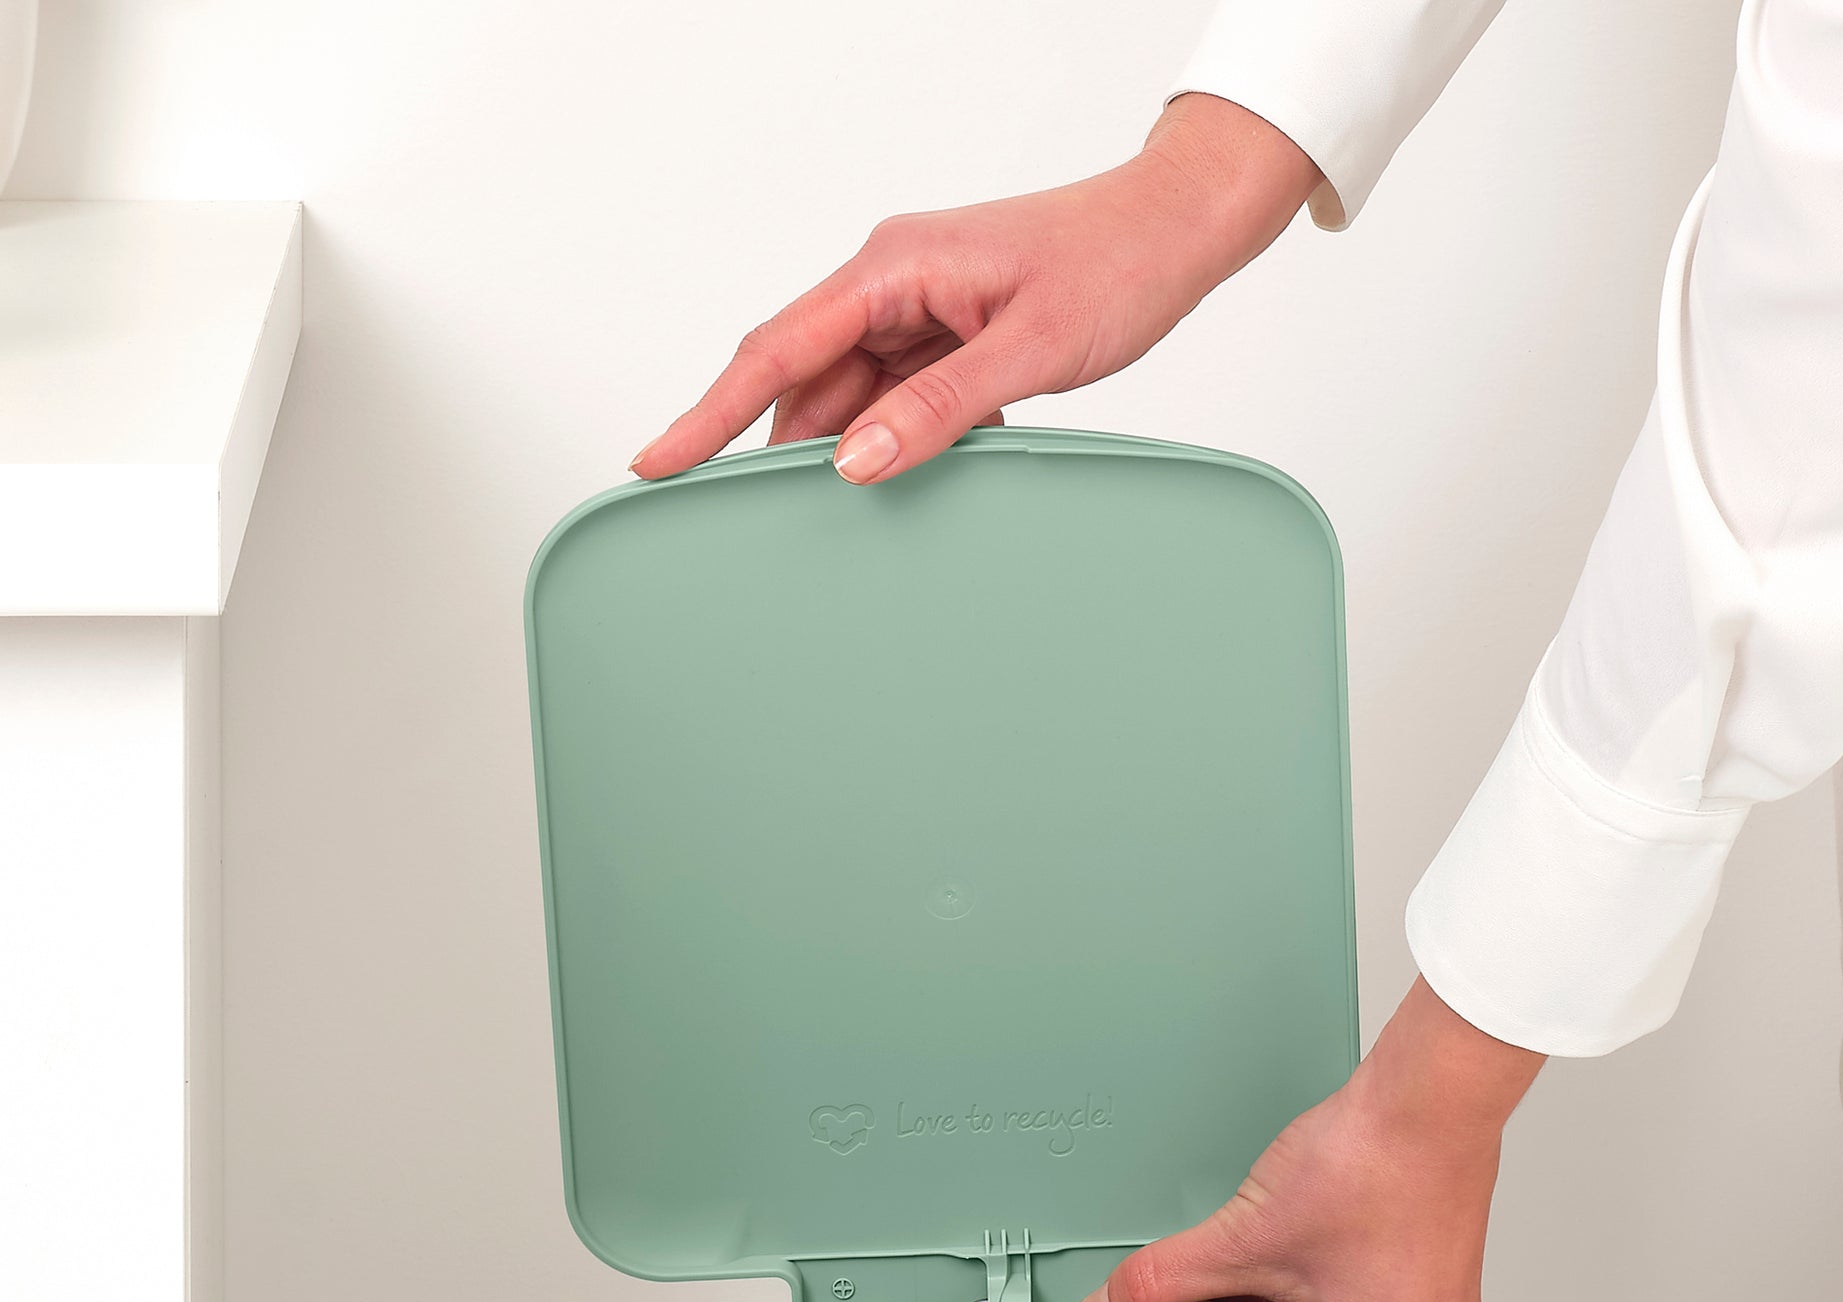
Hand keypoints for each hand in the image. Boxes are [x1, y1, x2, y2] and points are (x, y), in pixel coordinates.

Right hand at [630, 94, 1319, 485]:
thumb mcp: (1031, 348)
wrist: (1177, 226)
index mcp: (894, 268)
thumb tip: (855, 463)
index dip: (710, 414)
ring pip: (852, 396)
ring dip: (853, 451)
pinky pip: (896, 395)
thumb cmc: (1116, 265)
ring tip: (859, 510)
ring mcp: (918, 307)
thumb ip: (939, 409)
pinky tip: (926, 466)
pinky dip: (900, 438)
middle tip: (761, 527)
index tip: (657, 463)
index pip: (776, 350)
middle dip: (783, 451)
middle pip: (805, 382)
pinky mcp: (947, 331)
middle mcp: (892, 282)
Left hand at [1074, 979, 1546, 1301]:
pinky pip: (1362, 1294)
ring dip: (1282, 1287)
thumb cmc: (1371, 1168)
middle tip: (1235, 1256)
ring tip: (1283, 1233)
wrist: (1428, 1098)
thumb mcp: (1243, 1237)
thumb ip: (1161, 1281)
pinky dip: (1321, 1269)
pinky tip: (1311, 1229)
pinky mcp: (1441, 1281)